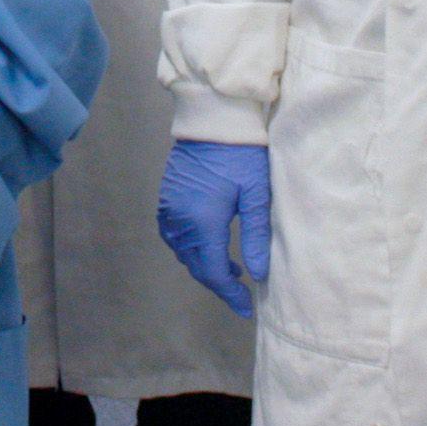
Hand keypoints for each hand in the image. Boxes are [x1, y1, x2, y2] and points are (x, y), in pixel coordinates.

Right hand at [153, 138, 271, 316]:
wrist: (213, 118)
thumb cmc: (241, 153)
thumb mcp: (256, 194)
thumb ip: (257, 236)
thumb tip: (259, 274)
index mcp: (203, 221)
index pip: (213, 271)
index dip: (230, 294)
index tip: (247, 307)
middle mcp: (180, 219)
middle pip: (196, 265)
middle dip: (218, 284)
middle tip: (242, 295)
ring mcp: (169, 208)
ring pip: (184, 252)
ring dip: (204, 266)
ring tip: (231, 271)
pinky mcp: (167, 198)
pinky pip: (175, 236)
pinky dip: (192, 249)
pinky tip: (209, 245)